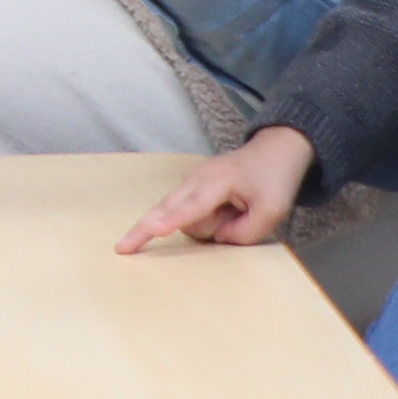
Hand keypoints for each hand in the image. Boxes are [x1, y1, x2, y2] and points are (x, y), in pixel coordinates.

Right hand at [125, 127, 313, 248]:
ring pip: (183, 218)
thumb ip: (245, 233)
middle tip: (122, 248)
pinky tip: (230, 208)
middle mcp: (196, 180)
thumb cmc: (273, 178)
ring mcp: (190, 183)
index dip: (171, 220)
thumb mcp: (273, 211)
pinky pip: (188, 214)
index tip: (154, 230)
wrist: (275, 150)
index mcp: (218, 182)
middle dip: (144, 229)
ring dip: (207, 226)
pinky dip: (204, 219)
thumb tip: (216, 241)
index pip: (191, 207)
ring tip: (239, 209)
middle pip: (167, 210)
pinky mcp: (191, 189)